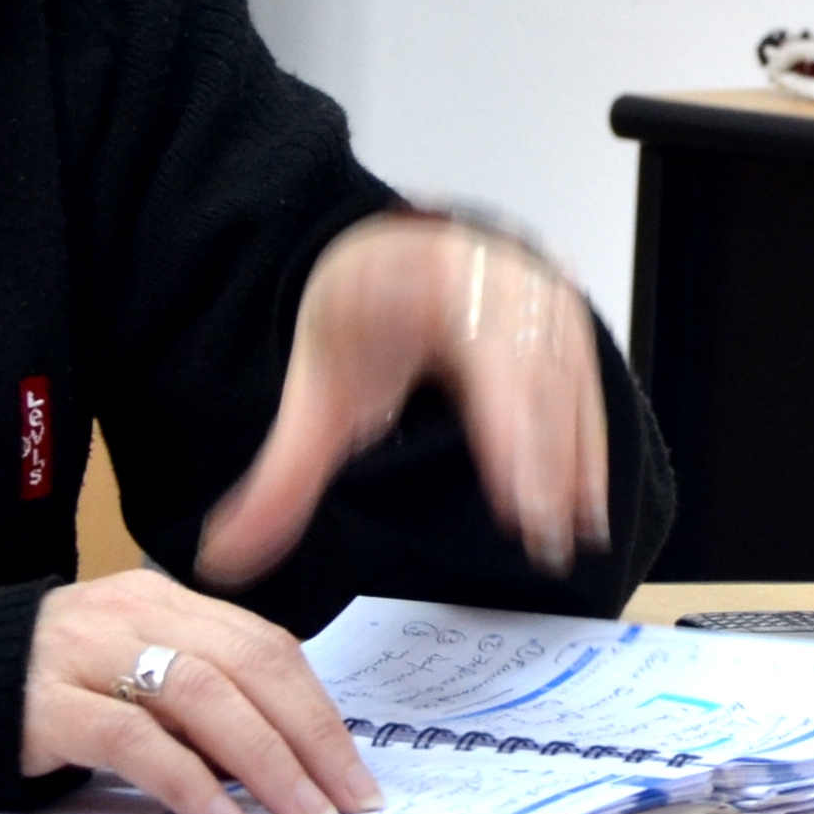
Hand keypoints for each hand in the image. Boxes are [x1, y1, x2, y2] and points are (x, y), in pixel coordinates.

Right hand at [22, 572, 380, 813]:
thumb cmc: (42, 688)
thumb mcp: (126, 670)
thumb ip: (194, 694)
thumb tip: (284, 760)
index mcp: (161, 599)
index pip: (265, 645)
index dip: (319, 710)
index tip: (356, 770)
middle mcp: (130, 614)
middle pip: (249, 665)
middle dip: (311, 737)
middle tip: (347, 800)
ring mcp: (85, 654)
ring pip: (203, 695)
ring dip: (266, 763)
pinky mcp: (44, 705)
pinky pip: (133, 740)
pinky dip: (187, 783)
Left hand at [198, 213, 609, 586]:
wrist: (393, 259)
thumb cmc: (363, 316)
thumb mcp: (315, 390)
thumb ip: (280, 477)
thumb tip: (224, 555)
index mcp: (436, 279)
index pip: (484, 357)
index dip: (506, 432)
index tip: (513, 500)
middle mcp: (504, 284)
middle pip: (536, 377)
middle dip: (544, 461)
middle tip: (543, 535)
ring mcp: (544, 302)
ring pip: (569, 387)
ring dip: (574, 464)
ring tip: (571, 535)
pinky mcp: (569, 328)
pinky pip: (585, 391)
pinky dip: (588, 450)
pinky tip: (589, 504)